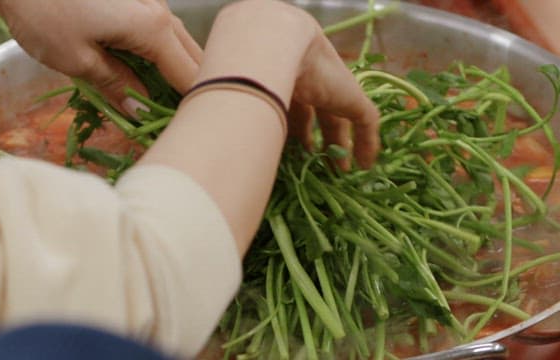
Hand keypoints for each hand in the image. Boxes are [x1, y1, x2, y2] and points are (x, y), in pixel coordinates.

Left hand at [0, 0, 201, 112]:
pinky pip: (161, 31)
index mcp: (153, 29)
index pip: (188, 76)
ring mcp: (150, 1)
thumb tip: (141, 114)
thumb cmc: (42, 12)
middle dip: (187, 89)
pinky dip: (160, 55)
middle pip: (193, 58)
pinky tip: (142, 72)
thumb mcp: (78, 60)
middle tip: (169, 118)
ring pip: (179, 43)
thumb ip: (117, 86)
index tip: (179, 129)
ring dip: (173, 72)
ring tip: (156, 100)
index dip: (187, 106)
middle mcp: (160, 11)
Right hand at [142, 0, 380, 253]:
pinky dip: (368, 143)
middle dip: (318, 135)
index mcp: (278, 74)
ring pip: (340, 115)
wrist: (263, 40)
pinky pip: (366, 121)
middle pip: (316, 108)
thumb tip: (191, 144)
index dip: (292, 125)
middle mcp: (305, 78)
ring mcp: (328, 84)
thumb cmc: (234, 67)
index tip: (293, 148)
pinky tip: (367, 164)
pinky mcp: (349, 93)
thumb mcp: (221, 93)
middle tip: (319, 159)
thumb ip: (213, 114)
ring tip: (341, 168)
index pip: (290, 101)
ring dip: (339, 142)